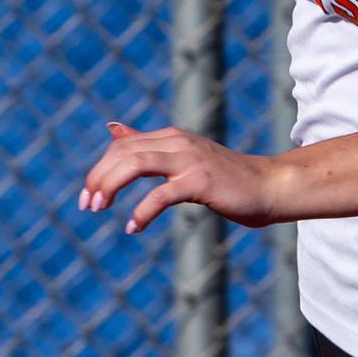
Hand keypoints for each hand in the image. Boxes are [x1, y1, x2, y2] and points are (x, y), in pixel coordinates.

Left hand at [78, 119, 288, 235]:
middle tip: (88, 205)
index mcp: (170, 137)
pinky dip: (142, 211)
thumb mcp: (182, 158)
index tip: (88, 196)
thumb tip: (113, 129)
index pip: (121, 145)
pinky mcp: (201, 181)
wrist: (270, 187)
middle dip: (99, 178)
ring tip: (100, 209)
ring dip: (111, 186)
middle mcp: (178, 142)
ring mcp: (190, 160)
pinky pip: (162, 194)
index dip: (99, 169)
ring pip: (136, 163)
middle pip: (123, 152)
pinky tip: (133, 227)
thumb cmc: (226, 179)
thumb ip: (146, 145)